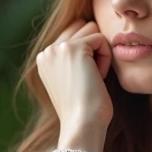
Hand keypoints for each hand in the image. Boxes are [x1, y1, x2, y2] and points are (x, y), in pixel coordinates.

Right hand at [36, 20, 113, 151]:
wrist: (83, 125)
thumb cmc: (86, 110)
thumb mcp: (74, 80)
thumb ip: (74, 59)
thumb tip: (91, 32)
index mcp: (44, 59)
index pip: (73, 33)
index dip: (89, 51)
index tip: (87, 78)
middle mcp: (47, 51)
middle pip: (82, 26)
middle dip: (94, 48)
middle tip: (92, 77)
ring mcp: (57, 48)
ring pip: (92, 30)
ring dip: (100, 52)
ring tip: (95, 77)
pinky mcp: (73, 48)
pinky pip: (100, 39)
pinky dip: (106, 58)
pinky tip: (98, 77)